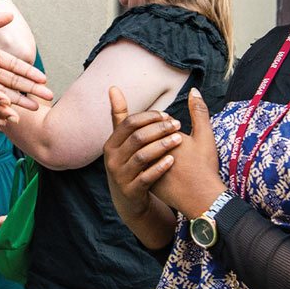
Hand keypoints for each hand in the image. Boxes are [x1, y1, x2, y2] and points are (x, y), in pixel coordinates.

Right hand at [103, 86, 183, 219]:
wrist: (127, 200)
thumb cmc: (128, 163)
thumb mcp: (122, 142)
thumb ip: (120, 116)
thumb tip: (113, 87)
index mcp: (110, 144)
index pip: (129, 123)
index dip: (149, 117)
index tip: (167, 115)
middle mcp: (112, 159)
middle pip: (137, 137)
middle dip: (159, 129)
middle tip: (178, 124)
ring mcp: (120, 176)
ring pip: (142, 156)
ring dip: (162, 145)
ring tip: (179, 139)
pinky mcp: (131, 191)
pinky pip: (147, 177)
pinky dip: (160, 167)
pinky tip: (173, 160)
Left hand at [150, 89, 227, 218]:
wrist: (201, 199)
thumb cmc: (204, 166)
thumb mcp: (204, 136)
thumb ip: (199, 111)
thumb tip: (193, 90)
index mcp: (161, 137)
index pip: (155, 123)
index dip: (168, 126)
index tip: (177, 133)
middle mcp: (149, 151)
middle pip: (146, 136)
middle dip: (156, 137)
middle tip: (175, 147)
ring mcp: (145, 167)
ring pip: (144, 151)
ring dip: (152, 150)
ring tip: (170, 157)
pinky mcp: (145, 181)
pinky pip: (144, 167)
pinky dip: (152, 164)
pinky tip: (166, 169)